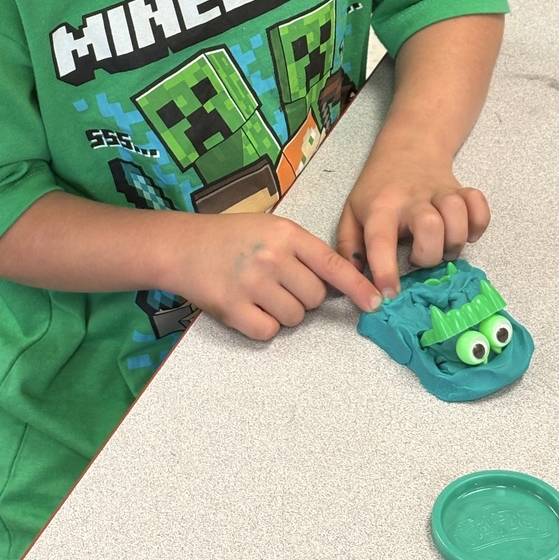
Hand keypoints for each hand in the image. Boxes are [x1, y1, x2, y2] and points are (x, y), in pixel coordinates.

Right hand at [166, 212, 382, 340]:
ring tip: (260, 291)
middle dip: (304, 296)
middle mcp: (273, 258)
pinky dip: (263, 325)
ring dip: (284, 311)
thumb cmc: (231, 236)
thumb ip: (303, 250)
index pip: (332, 264)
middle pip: (316, 297)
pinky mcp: (234, 309)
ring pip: (295, 317)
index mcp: (286, 234)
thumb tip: (340, 282)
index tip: (376, 302)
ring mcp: (253, 284)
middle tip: (279, 282)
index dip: (358, 286)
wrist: (182, 246)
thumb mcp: (271, 228)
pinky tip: (247, 306)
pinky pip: (269, 331)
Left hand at [336, 149, 490, 298]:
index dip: (385, 271)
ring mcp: (439, 192)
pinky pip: (480, 206)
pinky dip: (478, 224)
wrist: (407, 147)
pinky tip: (465, 231)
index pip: (380, 240)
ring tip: (441, 246)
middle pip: (429, 226)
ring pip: (457, 215)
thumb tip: (353, 283)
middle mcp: (411, 199)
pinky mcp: (462, 190)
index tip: (388, 296)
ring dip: (454, 240)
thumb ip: (349, 248)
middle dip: (428, 255)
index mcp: (380, 207)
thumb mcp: (352, 213)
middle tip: (418, 258)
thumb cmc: (377, 189)